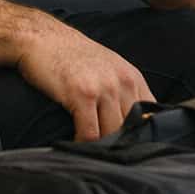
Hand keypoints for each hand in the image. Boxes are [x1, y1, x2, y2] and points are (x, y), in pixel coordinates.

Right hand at [16, 16, 155, 140]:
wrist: (43, 38)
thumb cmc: (73, 57)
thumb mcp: (108, 69)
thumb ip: (123, 92)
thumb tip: (132, 124)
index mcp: (132, 78)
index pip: (151, 115)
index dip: (141, 135)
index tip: (130, 147)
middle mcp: (123, 82)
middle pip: (131, 128)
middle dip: (119, 144)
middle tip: (107, 155)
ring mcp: (104, 88)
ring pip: (112, 134)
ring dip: (101, 147)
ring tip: (91, 153)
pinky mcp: (82, 94)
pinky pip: (89, 133)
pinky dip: (83, 145)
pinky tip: (76, 145)